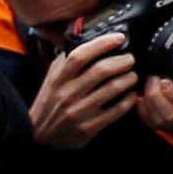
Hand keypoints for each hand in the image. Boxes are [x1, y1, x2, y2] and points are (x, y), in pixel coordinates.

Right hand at [29, 33, 142, 149]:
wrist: (39, 138)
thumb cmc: (50, 103)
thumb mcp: (53, 79)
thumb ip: (67, 60)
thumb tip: (84, 34)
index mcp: (58, 79)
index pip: (79, 55)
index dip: (102, 43)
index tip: (119, 37)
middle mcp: (68, 94)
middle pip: (101, 70)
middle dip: (123, 60)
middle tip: (130, 58)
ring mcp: (79, 111)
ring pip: (113, 88)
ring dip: (129, 78)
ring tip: (132, 75)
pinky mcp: (89, 127)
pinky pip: (117, 109)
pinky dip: (129, 99)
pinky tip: (131, 94)